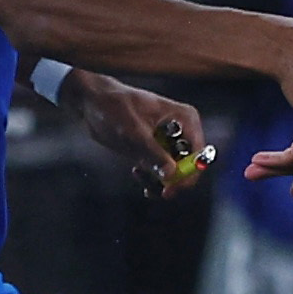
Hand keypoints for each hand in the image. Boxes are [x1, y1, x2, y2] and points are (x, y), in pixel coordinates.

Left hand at [67, 73, 213, 199]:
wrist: (93, 101)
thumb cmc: (115, 107)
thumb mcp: (134, 132)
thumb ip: (153, 154)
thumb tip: (172, 174)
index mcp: (185, 119)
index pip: (199, 154)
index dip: (189, 174)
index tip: (170, 187)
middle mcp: (182, 130)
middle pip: (190, 166)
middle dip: (174, 181)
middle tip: (159, 192)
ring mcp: (169, 141)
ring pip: (175, 173)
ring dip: (159, 181)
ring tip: (138, 173)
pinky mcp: (155, 150)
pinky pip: (161, 172)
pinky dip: (152, 178)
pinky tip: (136, 172)